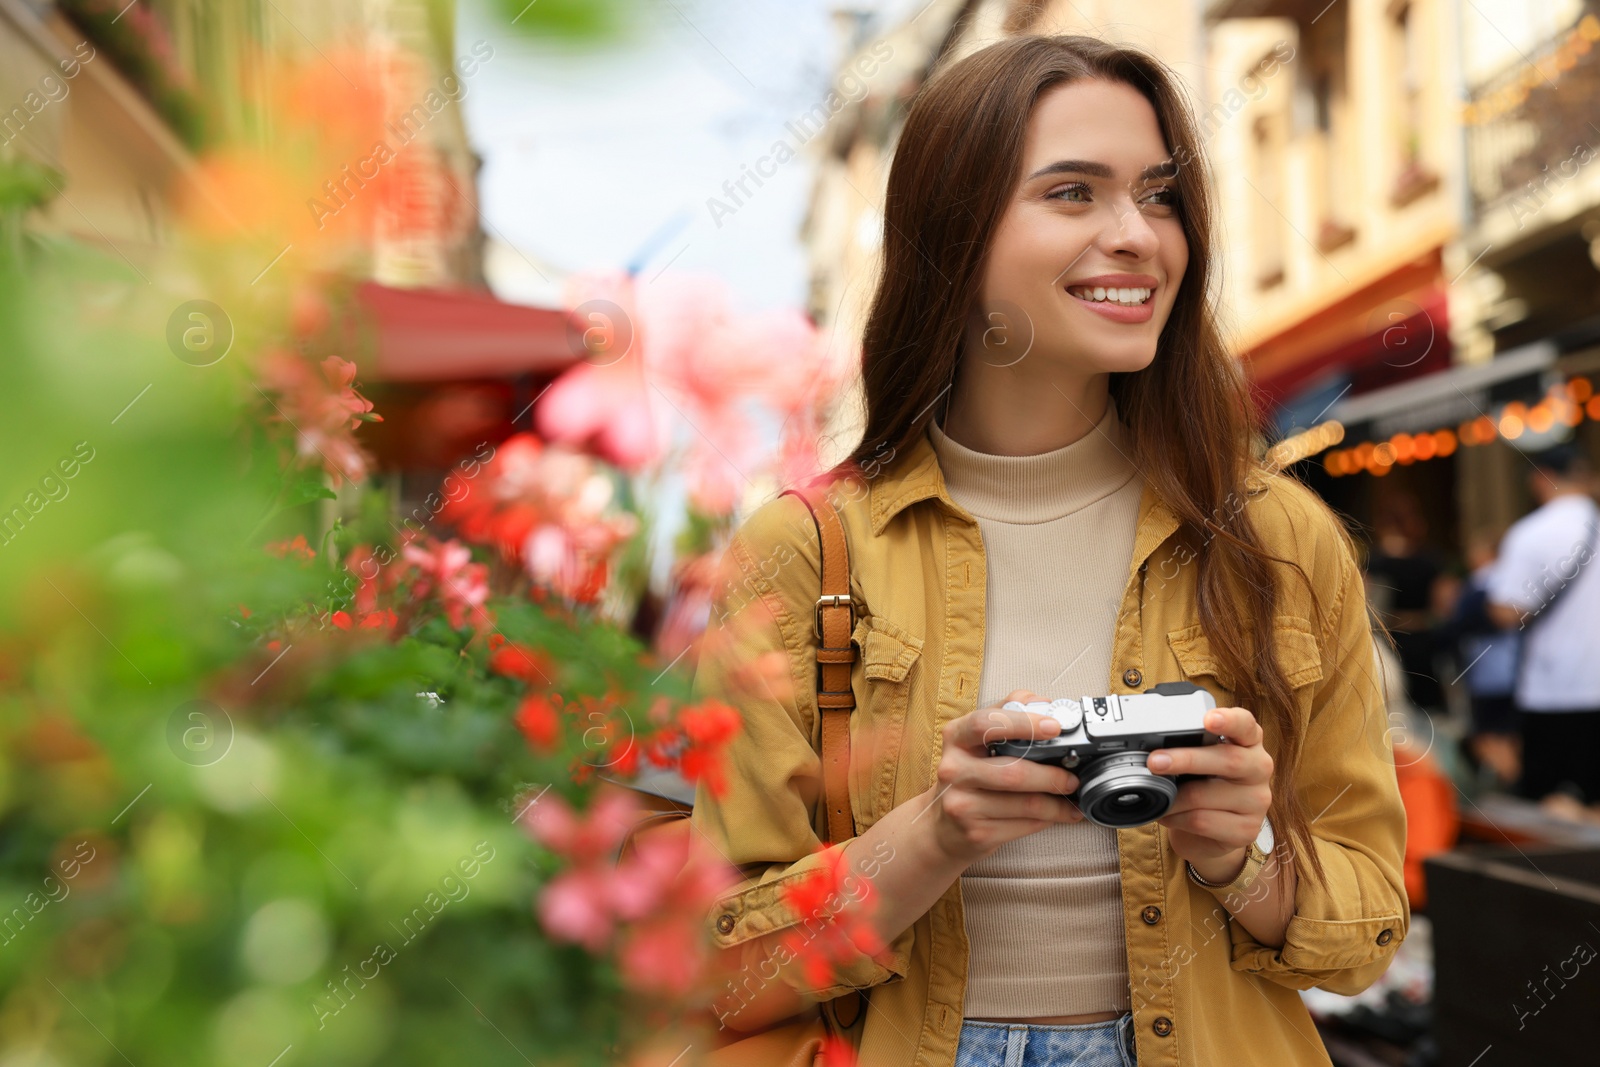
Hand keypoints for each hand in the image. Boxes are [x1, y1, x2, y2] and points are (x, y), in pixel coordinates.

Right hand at [929, 689, 1082, 865]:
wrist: (942, 827)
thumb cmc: (968, 776)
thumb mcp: (977, 741)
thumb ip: (1007, 714)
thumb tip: (1045, 703)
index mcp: (956, 738)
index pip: (985, 724)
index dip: (1024, 724)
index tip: (1055, 727)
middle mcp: (954, 769)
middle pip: (1013, 771)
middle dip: (1052, 775)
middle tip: (1072, 776)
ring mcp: (962, 804)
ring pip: (1025, 803)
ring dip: (1057, 802)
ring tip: (1071, 797)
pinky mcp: (976, 833)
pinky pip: (1024, 825)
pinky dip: (1049, 819)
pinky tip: (1059, 814)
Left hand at [1150, 705, 1272, 883]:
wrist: (1209, 832)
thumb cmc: (1201, 783)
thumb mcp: (1198, 759)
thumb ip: (1187, 746)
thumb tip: (1151, 746)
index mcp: (1248, 740)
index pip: (1245, 724)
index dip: (1229, 720)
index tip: (1209, 719)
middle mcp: (1259, 767)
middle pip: (1227, 760)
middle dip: (1186, 760)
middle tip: (1155, 762)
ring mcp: (1257, 801)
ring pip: (1205, 795)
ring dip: (1172, 797)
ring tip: (1155, 796)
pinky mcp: (1246, 830)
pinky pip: (1202, 821)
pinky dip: (1176, 818)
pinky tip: (1169, 815)